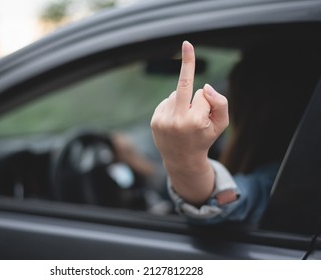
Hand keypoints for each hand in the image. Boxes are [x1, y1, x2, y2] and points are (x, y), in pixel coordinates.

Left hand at [150, 41, 228, 204]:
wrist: (182, 159)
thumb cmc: (204, 138)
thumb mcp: (221, 125)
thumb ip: (221, 104)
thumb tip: (205, 87)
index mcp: (194, 121)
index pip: (203, 95)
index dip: (207, 101)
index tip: (191, 50)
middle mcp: (176, 120)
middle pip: (183, 86)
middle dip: (187, 63)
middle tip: (187, 43)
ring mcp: (163, 120)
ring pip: (176, 95)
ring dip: (183, 101)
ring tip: (184, 121)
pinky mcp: (154, 120)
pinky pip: (167, 101)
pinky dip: (173, 106)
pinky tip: (175, 121)